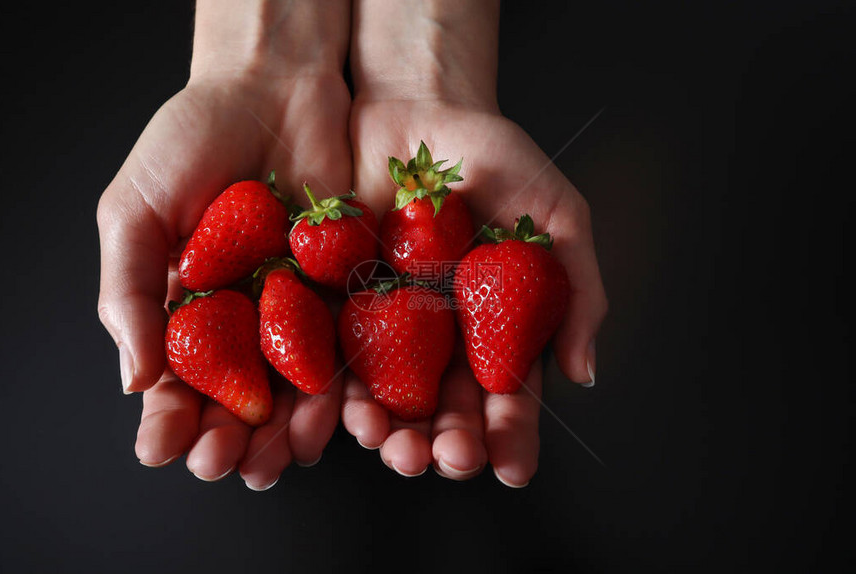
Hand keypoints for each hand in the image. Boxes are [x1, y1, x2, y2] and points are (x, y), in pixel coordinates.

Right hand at [97, 1, 350, 488]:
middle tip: (229, 464)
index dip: (170, 422)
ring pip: (297, 390)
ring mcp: (299, 310)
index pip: (175, 385)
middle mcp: (244, 321)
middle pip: (239, 401)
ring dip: (291, 428)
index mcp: (186, 311)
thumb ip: (131, 291)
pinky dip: (345, 382)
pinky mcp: (348, 290)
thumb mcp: (135, 207)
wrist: (275, 86)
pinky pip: (349, 348)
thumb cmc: (191, 138)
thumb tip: (134, 381)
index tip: (166, 447)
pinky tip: (336, 407)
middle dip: (233, 440)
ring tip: (286, 449)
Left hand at [341, 99, 606, 484]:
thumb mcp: (559, 215)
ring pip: (392, 394)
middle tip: (445, 459)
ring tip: (394, 447)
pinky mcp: (342, 300)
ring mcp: (393, 320)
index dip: (510, 436)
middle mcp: (444, 333)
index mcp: (497, 324)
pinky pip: (340, 354)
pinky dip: (342, 390)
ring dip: (393, 431)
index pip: (506, 394)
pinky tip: (349, 415)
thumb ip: (579, 290)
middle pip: (446, 406)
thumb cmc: (498, 157)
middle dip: (447, 443)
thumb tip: (583, 374)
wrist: (419, 109)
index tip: (509, 470)